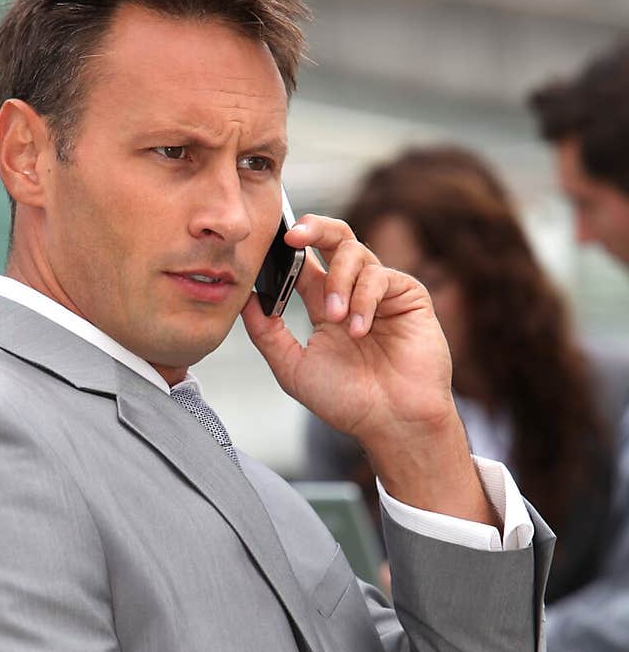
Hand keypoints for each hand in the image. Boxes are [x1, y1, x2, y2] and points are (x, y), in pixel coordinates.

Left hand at [241, 215, 452, 445]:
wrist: (392, 423)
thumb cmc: (348, 402)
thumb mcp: (293, 368)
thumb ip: (266, 333)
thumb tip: (243, 298)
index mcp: (324, 305)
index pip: (304, 261)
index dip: (286, 249)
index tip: (267, 245)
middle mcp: (353, 292)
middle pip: (334, 237)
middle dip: (313, 227)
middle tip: (293, 237)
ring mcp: (381, 292)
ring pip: (354, 251)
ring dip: (338, 282)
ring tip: (334, 319)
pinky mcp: (408, 295)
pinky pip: (380, 276)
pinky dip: (364, 298)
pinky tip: (359, 329)